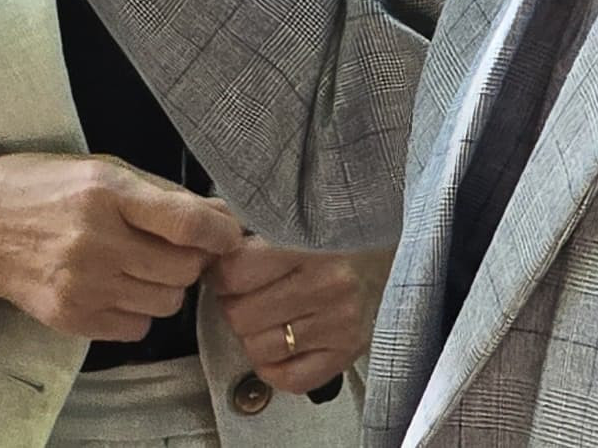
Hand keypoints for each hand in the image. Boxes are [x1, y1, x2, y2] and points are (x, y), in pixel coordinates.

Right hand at [0, 152, 241, 341]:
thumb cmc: (40, 187)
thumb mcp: (99, 169)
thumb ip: (160, 194)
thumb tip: (223, 216)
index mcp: (104, 192)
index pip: (187, 223)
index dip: (221, 232)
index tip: (227, 233)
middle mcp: (95, 240)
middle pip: (184, 269)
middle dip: (189, 259)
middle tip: (170, 246)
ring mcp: (83, 284)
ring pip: (167, 302)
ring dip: (164, 285)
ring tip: (136, 265)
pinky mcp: (73, 318)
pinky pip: (138, 327)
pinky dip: (136, 310)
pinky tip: (113, 286)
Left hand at [210, 238, 380, 398]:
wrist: (393, 253)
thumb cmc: (335, 235)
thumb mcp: (292, 217)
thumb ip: (246, 226)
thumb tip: (204, 246)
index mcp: (307, 244)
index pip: (233, 274)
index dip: (220, 274)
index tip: (225, 271)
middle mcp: (327, 285)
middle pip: (241, 316)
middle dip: (234, 305)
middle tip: (245, 294)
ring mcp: (339, 323)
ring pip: (259, 349)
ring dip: (253, 336)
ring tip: (265, 315)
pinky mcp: (348, 352)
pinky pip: (290, 379)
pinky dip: (274, 367)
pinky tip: (279, 345)